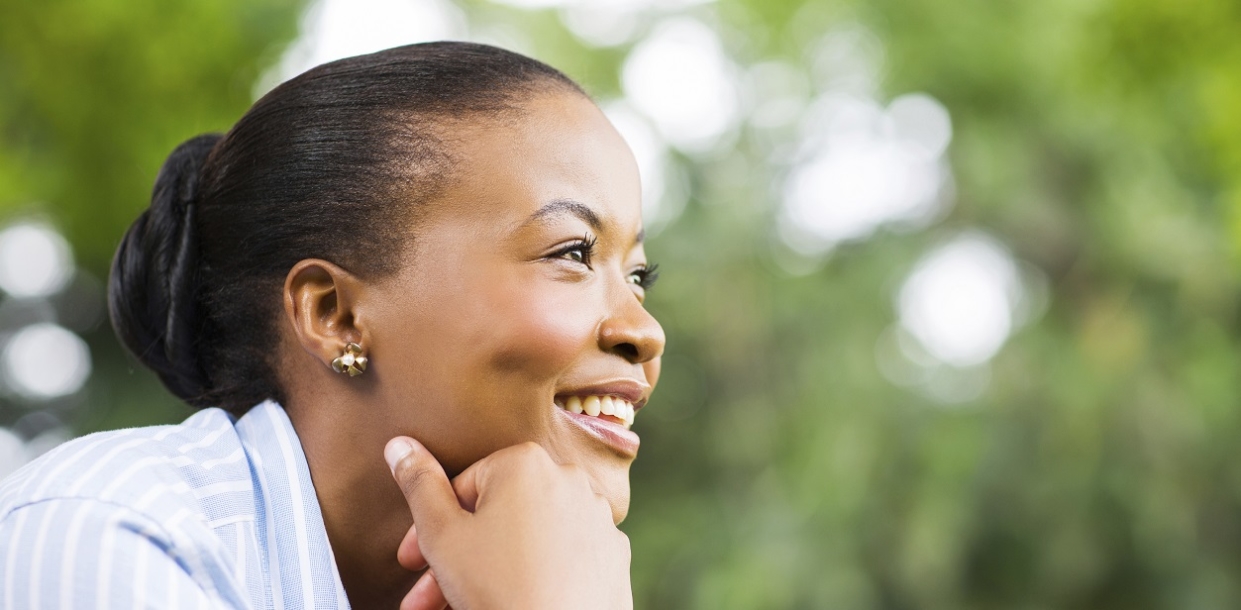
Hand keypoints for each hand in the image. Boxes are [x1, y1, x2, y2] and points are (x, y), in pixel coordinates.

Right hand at [386, 437, 632, 609]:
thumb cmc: (498, 589)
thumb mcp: (441, 535)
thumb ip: (419, 485)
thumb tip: (400, 444)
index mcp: (525, 463)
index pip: (463, 486)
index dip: (430, 527)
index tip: (413, 561)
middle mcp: (569, 479)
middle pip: (496, 515)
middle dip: (455, 556)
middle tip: (427, 593)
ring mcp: (597, 517)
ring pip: (527, 538)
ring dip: (490, 569)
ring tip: (460, 605)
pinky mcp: (613, 554)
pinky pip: (563, 557)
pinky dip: (536, 574)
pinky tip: (513, 601)